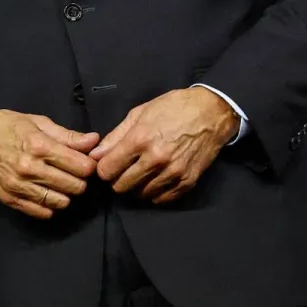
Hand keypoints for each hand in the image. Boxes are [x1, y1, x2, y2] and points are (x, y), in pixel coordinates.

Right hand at [0, 110, 100, 219]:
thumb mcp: (36, 122)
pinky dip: (50, 206)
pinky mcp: (11, 199)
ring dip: (65, 194)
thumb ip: (66, 135)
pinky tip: (47, 193)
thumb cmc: (5, 127)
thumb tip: (94, 141)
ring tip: (59, 183)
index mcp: (38, 146)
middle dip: (80, 180)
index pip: (82, 167)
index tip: (84, 162)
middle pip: (75, 186)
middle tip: (72, 173)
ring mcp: (19, 187)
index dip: (89, 165)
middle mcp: (30, 169)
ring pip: (61, 202)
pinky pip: (42, 212)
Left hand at [90, 88, 238, 202]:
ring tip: (139, 175)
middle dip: (117, 180)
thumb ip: (115, 137)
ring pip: (141, 195)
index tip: (107, 165)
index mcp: (140, 140)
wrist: (211, 112)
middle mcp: (156, 159)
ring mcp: (173, 172)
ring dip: (136, 187)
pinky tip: (154, 181)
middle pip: (122, 186)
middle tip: (122, 171)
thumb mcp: (138, 114)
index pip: (108, 170)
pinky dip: (155, 193)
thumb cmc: (172, 108)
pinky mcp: (188, 181)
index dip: (103, 169)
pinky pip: (163, 199)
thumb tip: (95, 155)